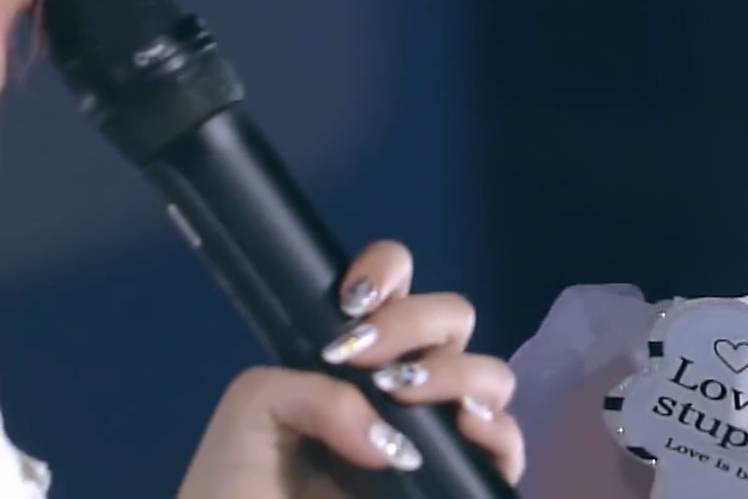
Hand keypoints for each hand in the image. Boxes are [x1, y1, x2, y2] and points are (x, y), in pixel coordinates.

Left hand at [175, 240, 524, 498]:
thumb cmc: (239, 484)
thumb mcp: (252, 409)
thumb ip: (311, 388)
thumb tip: (386, 433)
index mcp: (357, 354)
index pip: (395, 284)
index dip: (387, 270)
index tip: (353, 300)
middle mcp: (405, 384)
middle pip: (453, 319)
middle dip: (414, 322)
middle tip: (365, 357)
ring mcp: (437, 431)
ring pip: (490, 375)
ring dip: (455, 372)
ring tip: (404, 396)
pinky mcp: (458, 480)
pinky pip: (507, 445)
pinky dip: (497, 431)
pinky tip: (460, 429)